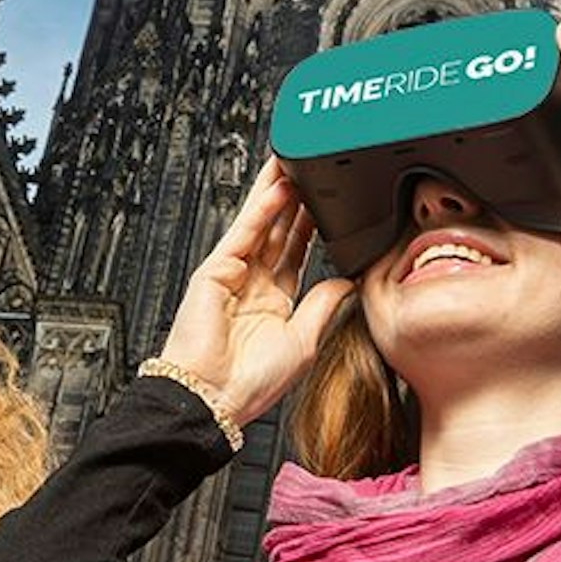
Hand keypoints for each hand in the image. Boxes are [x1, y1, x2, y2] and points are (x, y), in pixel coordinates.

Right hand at [158, 157, 353, 425]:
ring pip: (260, 224)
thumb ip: (323, 307)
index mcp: (272, 302)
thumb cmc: (249, 383)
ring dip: (276, 192)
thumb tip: (346, 282)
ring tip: (293, 161)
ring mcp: (231, 274)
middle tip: (309, 167)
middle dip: (293, 199)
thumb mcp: (303, 342)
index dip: (311, 225)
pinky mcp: (214, 271)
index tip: (328, 202)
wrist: (214, 400)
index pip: (296, 252)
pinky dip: (261, 212)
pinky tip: (278, 190)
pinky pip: (243, 235)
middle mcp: (251, 283)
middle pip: (277, 229)